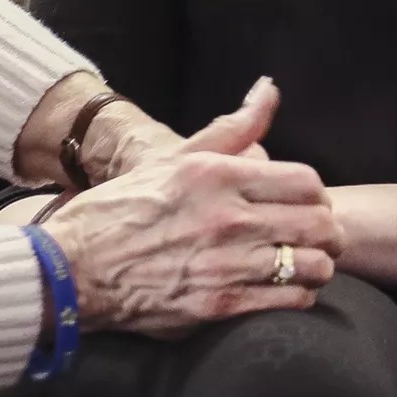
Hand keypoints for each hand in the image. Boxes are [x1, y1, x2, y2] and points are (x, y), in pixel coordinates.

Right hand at [38, 80, 341, 335]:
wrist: (70, 271)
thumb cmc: (121, 210)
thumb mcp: (174, 157)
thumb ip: (233, 128)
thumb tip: (270, 90)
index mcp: (218, 177)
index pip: (307, 181)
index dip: (318, 195)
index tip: (309, 204)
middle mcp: (227, 219)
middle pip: (319, 224)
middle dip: (326, 231)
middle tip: (315, 236)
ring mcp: (226, 265)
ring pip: (311, 266)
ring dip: (315, 265)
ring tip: (302, 264)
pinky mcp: (219, 306)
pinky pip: (288, 301)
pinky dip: (296, 296)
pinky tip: (281, 289)